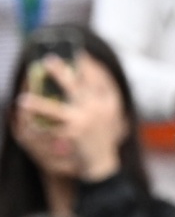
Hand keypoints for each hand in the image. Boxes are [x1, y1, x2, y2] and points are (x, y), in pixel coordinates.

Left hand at [16, 54, 123, 181]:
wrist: (103, 163)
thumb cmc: (102, 135)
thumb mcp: (110, 113)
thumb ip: (102, 94)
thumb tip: (89, 71)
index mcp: (108, 102)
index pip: (97, 79)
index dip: (87, 65)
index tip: (78, 54)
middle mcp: (97, 110)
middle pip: (76, 88)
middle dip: (61, 73)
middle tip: (47, 60)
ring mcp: (85, 123)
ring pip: (57, 111)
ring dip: (39, 105)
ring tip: (23, 99)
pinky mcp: (73, 136)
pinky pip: (50, 129)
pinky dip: (36, 126)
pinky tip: (24, 123)